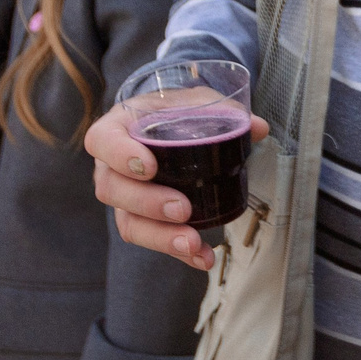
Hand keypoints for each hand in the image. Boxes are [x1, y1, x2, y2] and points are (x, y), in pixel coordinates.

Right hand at [88, 101, 272, 268]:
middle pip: (113, 190)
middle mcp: (111, 166)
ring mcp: (123, 197)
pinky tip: (202, 258)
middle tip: (182, 209)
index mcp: (118, 128)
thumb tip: (258, 128)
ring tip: (192, 244)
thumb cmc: (176, 111)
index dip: (120, 155)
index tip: (149, 166)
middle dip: (148, 203)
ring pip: (128, 223)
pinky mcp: (141, 220)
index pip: (102, 141)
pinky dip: (177, 252)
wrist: (171, 126)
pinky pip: (151, 239)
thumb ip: (223, 111)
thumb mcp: (196, 101)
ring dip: (160, 237)